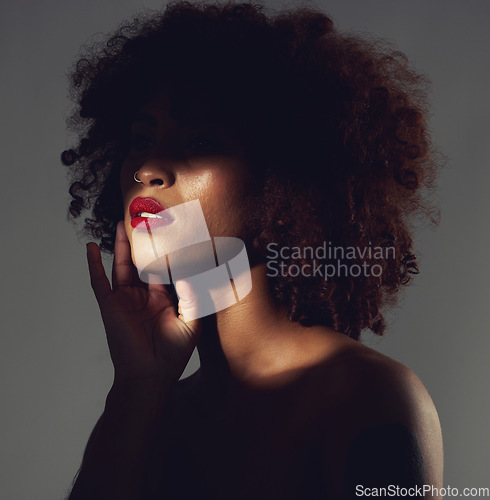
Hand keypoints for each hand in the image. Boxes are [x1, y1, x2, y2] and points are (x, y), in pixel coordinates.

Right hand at [86, 221, 201, 385]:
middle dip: (143, 242)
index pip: (164, 268)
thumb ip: (192, 294)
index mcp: (162, 298)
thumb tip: (188, 269)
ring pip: (122, 266)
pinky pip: (99, 281)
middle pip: (141, 262)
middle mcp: (143, 296)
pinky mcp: (110, 305)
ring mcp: (125, 299)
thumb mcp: (191, 320)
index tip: (172, 230)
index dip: (167, 250)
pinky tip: (91, 247)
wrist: (151, 375)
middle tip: (145, 219)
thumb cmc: (173, 353)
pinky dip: (93, 264)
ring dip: (121, 245)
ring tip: (122, 224)